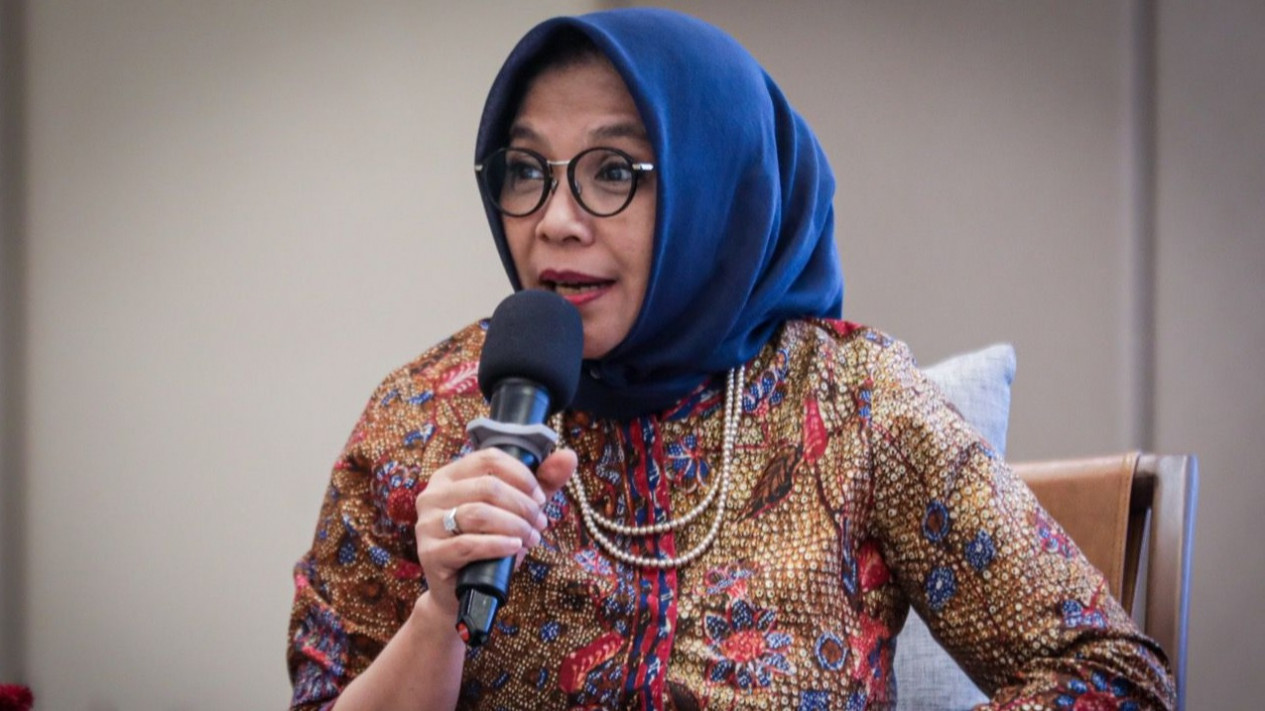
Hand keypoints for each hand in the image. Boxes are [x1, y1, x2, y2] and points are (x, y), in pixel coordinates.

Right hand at [413, 446, 576, 620]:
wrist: (461, 590)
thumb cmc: (489, 542)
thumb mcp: (517, 508)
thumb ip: (543, 481)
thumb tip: (569, 456)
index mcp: (450, 476)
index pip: (489, 459)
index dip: (522, 476)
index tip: (541, 498)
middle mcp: (432, 494)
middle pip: (487, 487)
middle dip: (522, 506)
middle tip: (540, 524)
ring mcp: (427, 524)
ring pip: (478, 513)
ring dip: (514, 525)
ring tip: (532, 538)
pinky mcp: (430, 553)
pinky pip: (468, 544)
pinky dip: (498, 544)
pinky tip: (515, 547)